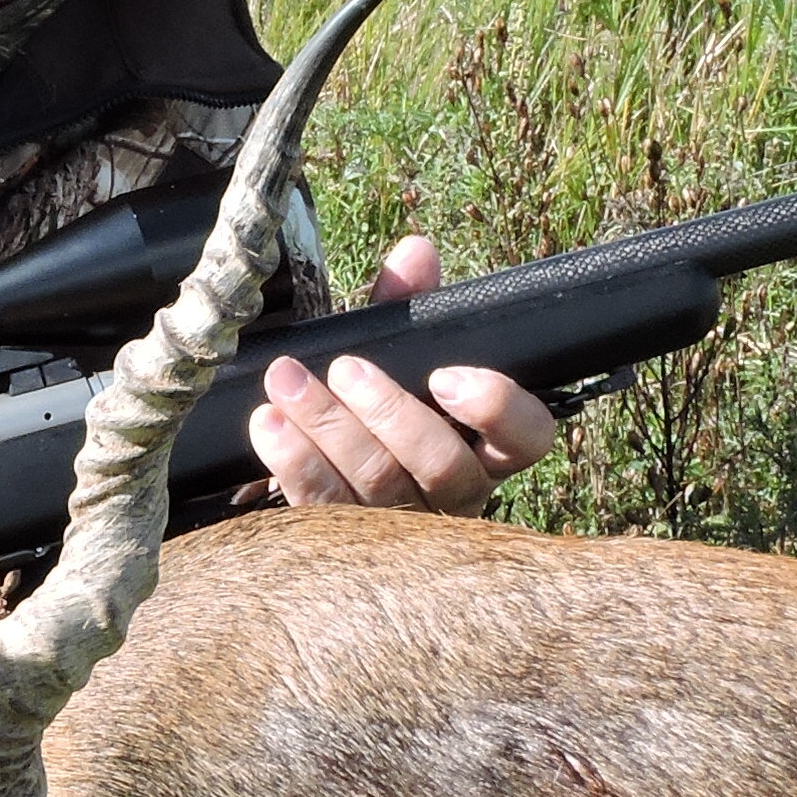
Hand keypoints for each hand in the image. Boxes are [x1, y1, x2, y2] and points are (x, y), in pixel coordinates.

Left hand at [244, 234, 559, 513]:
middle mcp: (454, 494)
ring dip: (330, 427)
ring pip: (379, 486)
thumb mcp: (391, 353)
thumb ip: (407, 306)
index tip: (447, 376)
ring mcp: (403, 528)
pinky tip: (269, 424)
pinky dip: (295, 462)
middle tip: (345, 370)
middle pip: (440, 464)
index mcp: (485, 445)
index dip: (498, 409)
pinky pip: (325, 509)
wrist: (315, 467)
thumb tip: (415, 252)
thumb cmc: (370, 402)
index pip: (528, 436)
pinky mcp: (345, 543)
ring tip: (288, 382)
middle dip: (390, 412)